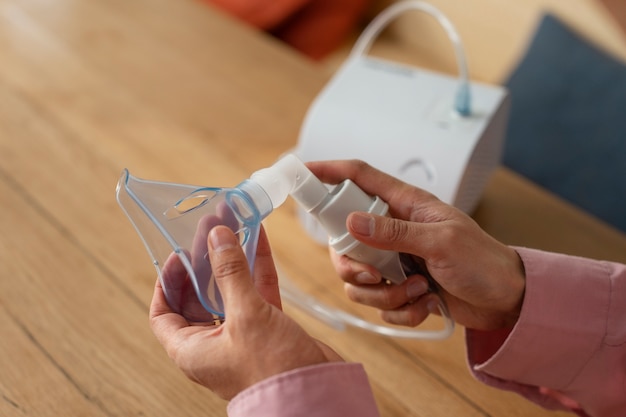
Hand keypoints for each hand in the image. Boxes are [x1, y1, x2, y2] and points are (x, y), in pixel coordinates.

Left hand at [150, 224, 341, 399]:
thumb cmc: (271, 370)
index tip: (177, 255)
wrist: (315, 394)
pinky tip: (258, 240)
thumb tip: (216, 237)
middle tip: (209, 231)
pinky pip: (257, 292)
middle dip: (204, 262)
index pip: (164, 313)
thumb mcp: (246, 315)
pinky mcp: (267, 328)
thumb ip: (231, 273)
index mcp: (192, 349)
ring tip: (232, 226)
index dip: (167, 282)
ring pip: (231, 290)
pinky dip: (257, 267)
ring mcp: (241, 334)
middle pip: (199, 296)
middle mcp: (213, 342)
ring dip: (232, 260)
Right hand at [307, 160, 525, 330]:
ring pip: (358, 279)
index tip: (301, 171)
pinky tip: (425, 304)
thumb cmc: (484, 261)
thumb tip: (351, 223)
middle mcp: (393, 232)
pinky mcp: (400, 289)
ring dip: (385, 295)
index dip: (329, 171)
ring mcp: (394, 261)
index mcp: (405, 206)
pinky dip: (399, 311)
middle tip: (378, 275)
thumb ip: (395, 233)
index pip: (359, 178)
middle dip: (355, 266)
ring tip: (418, 290)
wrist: (507, 301)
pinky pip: (378, 304)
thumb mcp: (442, 242)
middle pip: (344, 241)